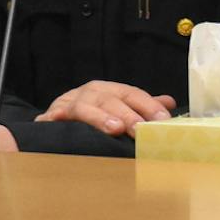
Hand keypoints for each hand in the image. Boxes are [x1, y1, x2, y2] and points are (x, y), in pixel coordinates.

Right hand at [35, 81, 175, 135]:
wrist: (57, 115)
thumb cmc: (94, 113)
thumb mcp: (118, 107)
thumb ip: (142, 106)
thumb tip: (170, 103)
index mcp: (110, 90)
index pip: (133, 94)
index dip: (149, 106)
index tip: (164, 120)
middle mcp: (90, 93)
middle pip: (111, 100)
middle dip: (128, 114)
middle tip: (140, 129)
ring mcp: (68, 103)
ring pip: (85, 108)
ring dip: (100, 118)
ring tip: (115, 129)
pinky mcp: (50, 116)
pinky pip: (53, 118)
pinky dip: (56, 120)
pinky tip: (61, 124)